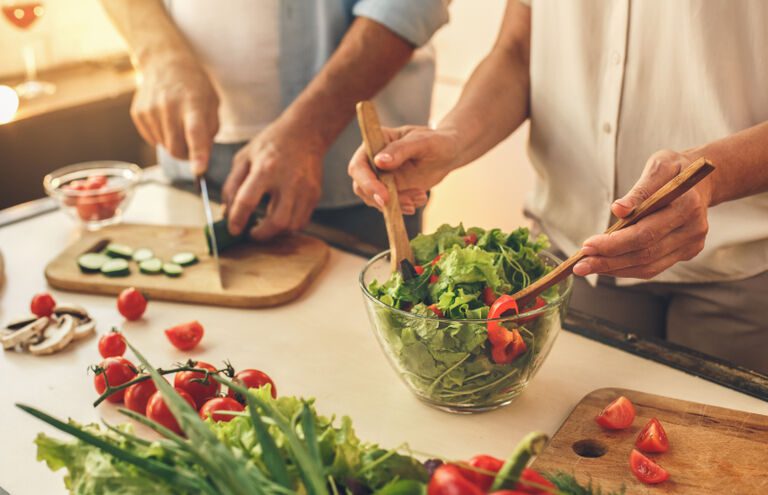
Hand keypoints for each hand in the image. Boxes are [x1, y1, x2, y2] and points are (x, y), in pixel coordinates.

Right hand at [131, 57, 218, 174]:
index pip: (195, 133)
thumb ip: (210, 131)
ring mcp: (150, 110)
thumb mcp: (212, 103)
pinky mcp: (138, 114)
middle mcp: (169, 107)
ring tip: (178, 122)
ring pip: (165, 147)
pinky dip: (162, 136)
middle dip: (187, 154)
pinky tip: (165, 119)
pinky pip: (153, 140)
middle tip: (192, 143)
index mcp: (193, 104)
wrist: (164, 62)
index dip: (198, 154)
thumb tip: (200, 157)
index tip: (199, 170)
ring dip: (174, 143)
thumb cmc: (194, 86)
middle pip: (176, 149)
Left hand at [221, 122, 322, 240]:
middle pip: (278, 221)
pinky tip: (279, 218)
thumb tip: (227, 212)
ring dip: (276, 232)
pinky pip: (302, 221)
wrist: (305, 133)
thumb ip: (232, 185)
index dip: (237, 219)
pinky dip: (289, 226)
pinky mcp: (315, 195)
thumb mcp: (244, 158)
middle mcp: (288, 181)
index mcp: (266, 169)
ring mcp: (305, 190)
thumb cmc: (271, 144)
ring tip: (265, 225)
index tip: (233, 229)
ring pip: (292, 225)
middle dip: (262, 234)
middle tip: (252, 233)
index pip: (247, 201)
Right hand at [348, 125, 459, 213]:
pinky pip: (389, 205)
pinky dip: (404, 206)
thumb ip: (401, 149)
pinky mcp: (391, 189)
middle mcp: (373, 161)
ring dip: (397, 204)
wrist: (448, 154)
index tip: (384, 195)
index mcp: (376, 142)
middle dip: (380, 199)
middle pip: (361, 186)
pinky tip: (421, 197)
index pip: (359, 165)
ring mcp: (381, 177)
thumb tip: (379, 161)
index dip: (367, 182)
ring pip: (375, 199)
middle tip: (406, 204)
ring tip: (421, 195)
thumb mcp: (422, 142)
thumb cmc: (437, 141)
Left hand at [573, 150, 712, 278]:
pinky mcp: (686, 253)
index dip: (614, 243)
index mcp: (688, 205)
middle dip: (608, 261)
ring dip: (615, 269)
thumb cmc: (674, 170)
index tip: (587, 245)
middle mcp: (693, 229)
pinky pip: (653, 267)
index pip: (646, 232)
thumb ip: (639, 190)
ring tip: (588, 266)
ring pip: (649, 266)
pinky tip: (606, 265)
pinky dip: (627, 268)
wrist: (701, 180)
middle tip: (580, 264)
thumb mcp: (658, 166)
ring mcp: (692, 244)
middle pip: (645, 253)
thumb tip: (618, 209)